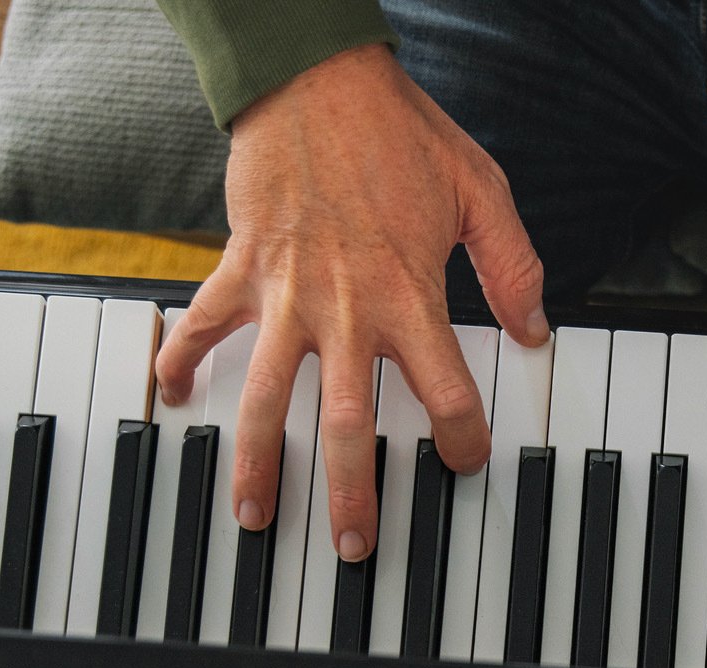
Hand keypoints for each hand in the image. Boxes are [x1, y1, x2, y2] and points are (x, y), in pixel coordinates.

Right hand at [154, 44, 548, 560]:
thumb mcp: (480, 189)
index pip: (448, 391)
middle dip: (350, 493)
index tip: (465, 465)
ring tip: (253, 514)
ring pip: (265, 397)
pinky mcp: (240, 269)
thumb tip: (535, 329)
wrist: (315, 79)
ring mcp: (286, 295)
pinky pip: (204, 324)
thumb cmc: (399, 132)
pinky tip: (171, 398)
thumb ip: (512, 265)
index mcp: (410, 295)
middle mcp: (347, 309)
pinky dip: (182, 360)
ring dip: (257, 461)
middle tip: (356, 548)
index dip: (463, 439)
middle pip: (347, 423)